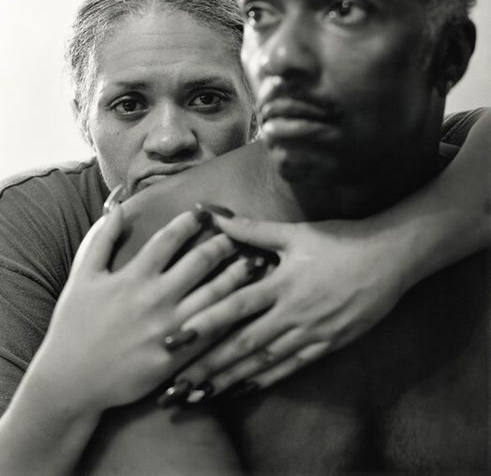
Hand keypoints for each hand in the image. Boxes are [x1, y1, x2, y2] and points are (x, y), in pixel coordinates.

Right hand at [32, 206, 250, 414]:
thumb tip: (118, 207)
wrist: (71, 381)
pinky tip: (248, 303)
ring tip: (256, 261)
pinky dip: (232, 314)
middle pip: (200, 261)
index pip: (169, 238)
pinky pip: (212, 330)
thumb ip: (101, 239)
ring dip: (238, 274)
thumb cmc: (74, 324)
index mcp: (133, 276)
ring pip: (214, 293)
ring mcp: (169, 328)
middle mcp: (155, 298)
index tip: (206, 212)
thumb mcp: (82, 276)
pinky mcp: (177, 356)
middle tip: (239, 233)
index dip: (191, 221)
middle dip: (224, 242)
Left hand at [173, 214, 406, 396]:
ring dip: (232, 379)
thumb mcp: (296, 233)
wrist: (389, 258)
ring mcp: (311, 333)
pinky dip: (267, 380)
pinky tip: (245, 390)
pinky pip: (292, 367)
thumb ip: (252, 229)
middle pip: (244, 343)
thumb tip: (214, 215)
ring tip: (203, 395)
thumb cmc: (340, 241)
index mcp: (281, 283)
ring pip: (265, 361)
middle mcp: (292, 313)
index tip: (174, 339)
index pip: (235, 306)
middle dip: (209, 364)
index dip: (204, 322)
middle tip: (179, 384)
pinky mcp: (328, 344)